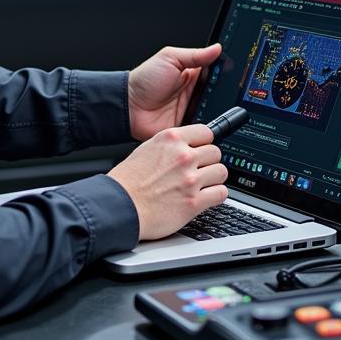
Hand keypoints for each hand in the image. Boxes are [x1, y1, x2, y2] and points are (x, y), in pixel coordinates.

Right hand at [108, 122, 227, 239]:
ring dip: (214, 179)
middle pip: (215, 152)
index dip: (204, 142)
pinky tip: (206, 197)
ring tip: (202, 184)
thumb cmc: (127, 182)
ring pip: (221, 172)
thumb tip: (186, 145)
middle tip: (199, 170)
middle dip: (208, 162)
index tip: (202, 149)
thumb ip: (169, 146)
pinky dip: (216, 195)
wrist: (119, 207)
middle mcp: (183, 156)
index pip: (206, 132)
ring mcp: (190, 179)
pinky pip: (221, 193)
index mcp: (171, 139)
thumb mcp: (146, 149)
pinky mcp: (194, 202)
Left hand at [128, 43, 221, 141]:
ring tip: (218, 107)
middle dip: (225, 94)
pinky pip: (203, 128)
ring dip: (217, 111)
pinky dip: (206, 127)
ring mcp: (193, 110)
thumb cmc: (145, 80)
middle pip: (219, 94)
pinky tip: (209, 122)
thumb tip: (217, 48)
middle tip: (230, 93)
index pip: (217, 73)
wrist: (129, 107)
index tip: (237, 74)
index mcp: (193, 75)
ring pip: (215, 112)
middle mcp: (195, 92)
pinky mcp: (188, 126)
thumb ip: (195, 54)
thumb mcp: (170, 58)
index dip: (227, 74)